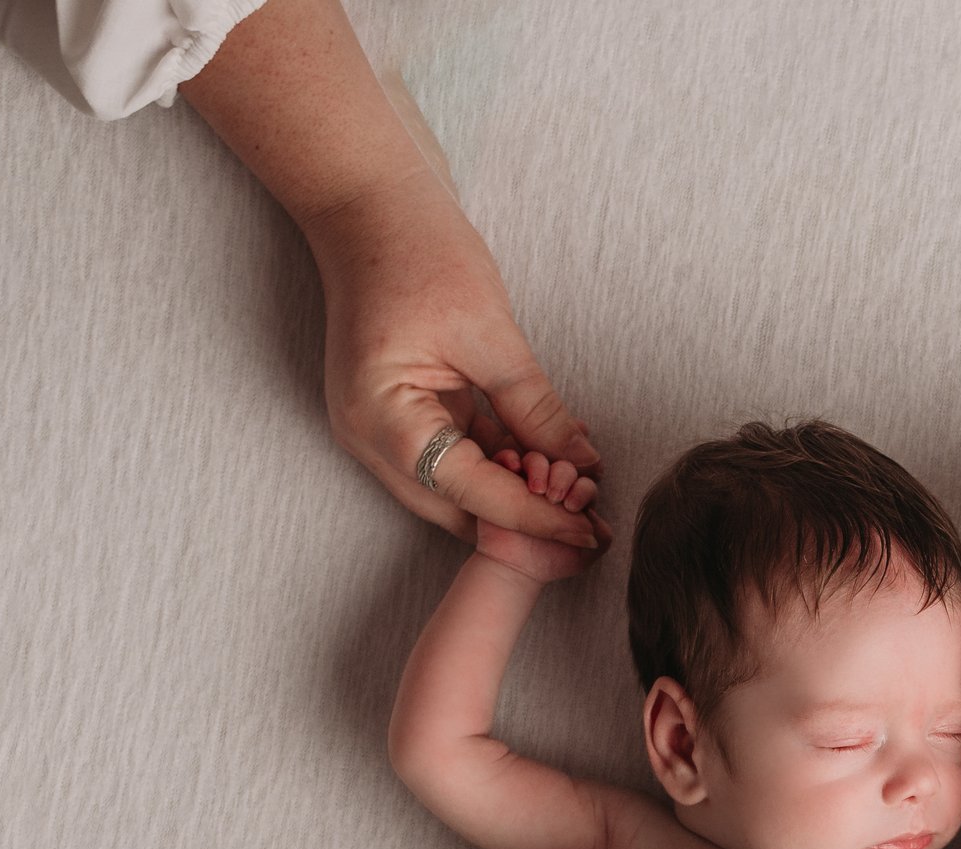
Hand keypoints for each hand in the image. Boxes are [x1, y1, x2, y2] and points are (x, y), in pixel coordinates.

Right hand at [304, 172, 614, 550]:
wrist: (370, 202)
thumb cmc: (417, 250)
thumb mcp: (489, 333)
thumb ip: (534, 407)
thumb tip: (582, 463)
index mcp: (382, 420)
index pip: (471, 493)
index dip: (535, 517)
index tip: (589, 533)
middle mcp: (370, 438)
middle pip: (457, 508)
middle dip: (524, 521)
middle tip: (591, 528)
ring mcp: (380, 428)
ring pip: (455, 490)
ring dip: (513, 496)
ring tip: (579, 497)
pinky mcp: (400, 413)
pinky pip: (452, 457)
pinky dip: (498, 464)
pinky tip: (548, 461)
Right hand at [471, 451, 596, 582]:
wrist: (514, 569)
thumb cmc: (550, 561)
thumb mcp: (586, 552)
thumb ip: (601, 533)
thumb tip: (595, 516)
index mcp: (576, 500)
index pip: (585, 484)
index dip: (582, 490)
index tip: (573, 506)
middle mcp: (554, 487)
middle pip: (563, 467)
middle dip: (563, 477)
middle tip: (554, 498)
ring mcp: (528, 481)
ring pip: (537, 459)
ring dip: (539, 467)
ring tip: (536, 489)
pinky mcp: (503, 479)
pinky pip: (506, 459)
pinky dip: (509, 458)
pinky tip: (514, 468)